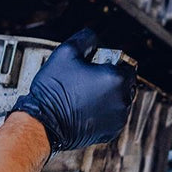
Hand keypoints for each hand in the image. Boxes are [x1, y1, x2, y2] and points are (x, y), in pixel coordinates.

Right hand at [11, 29, 136, 151]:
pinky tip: (86, 108)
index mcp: (116, 78)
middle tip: (90, 79)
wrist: (44, 124)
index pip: (127, 65)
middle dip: (112, 79)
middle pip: (125, 83)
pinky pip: (113, 117)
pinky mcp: (110, 133)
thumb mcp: (66, 52)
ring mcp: (117, 119)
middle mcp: (122, 100)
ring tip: (85, 95)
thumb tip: (94, 38)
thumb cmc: (54, 91)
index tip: (99, 64)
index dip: (113, 62)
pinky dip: (104, 113)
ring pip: (120, 101)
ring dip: (109, 96)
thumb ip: (86, 39)